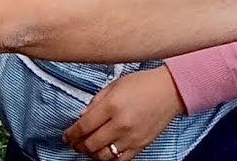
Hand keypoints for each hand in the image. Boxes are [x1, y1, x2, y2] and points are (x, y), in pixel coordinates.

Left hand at [63, 67, 183, 159]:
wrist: (170, 91)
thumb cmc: (143, 84)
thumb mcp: (114, 85)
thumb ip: (95, 102)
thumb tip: (81, 117)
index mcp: (111, 106)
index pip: (83, 127)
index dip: (71, 134)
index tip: (66, 136)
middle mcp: (121, 124)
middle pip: (91, 144)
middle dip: (78, 146)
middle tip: (74, 143)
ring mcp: (131, 137)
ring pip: (103, 156)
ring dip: (91, 155)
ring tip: (88, 149)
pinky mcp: (141, 145)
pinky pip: (120, 160)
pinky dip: (109, 159)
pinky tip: (104, 153)